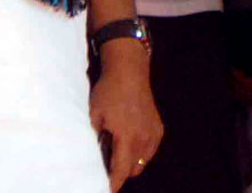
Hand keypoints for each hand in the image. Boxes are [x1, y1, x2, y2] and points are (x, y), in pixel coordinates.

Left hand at [90, 41, 162, 191]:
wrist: (129, 70)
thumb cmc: (108, 91)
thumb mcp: (94, 115)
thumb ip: (96, 137)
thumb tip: (93, 155)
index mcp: (126, 136)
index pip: (121, 170)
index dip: (113, 183)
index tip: (107, 189)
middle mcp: (142, 137)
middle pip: (133, 170)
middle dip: (120, 173)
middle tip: (108, 167)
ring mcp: (153, 133)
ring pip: (142, 162)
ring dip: (131, 163)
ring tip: (119, 152)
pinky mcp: (158, 128)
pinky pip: (149, 151)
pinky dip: (141, 152)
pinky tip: (131, 141)